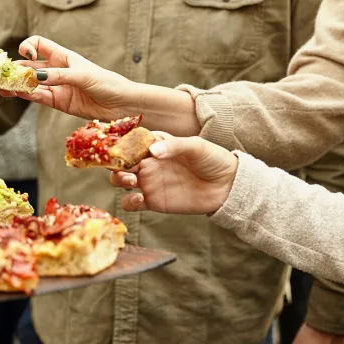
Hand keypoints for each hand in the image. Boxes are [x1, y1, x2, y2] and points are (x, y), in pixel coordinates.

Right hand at [1, 36, 144, 121]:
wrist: (121, 104)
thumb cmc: (107, 83)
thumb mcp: (83, 75)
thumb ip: (59, 76)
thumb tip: (36, 77)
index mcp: (63, 56)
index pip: (38, 45)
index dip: (28, 47)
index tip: (25, 55)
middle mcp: (57, 70)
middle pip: (30, 66)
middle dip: (14, 69)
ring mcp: (57, 87)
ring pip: (31, 84)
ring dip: (16, 84)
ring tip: (1, 87)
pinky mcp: (59, 103)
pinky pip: (39, 97)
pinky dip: (27, 96)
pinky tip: (15, 93)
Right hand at [109, 133, 236, 214]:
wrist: (227, 186)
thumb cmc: (213, 160)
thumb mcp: (196, 146)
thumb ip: (174, 146)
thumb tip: (153, 150)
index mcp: (156, 144)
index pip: (131, 140)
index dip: (121, 142)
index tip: (118, 145)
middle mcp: (148, 162)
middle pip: (120, 160)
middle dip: (116, 162)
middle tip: (125, 165)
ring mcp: (149, 182)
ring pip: (120, 180)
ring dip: (119, 179)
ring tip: (132, 180)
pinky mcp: (153, 201)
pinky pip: (131, 203)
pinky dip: (128, 201)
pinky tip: (140, 198)